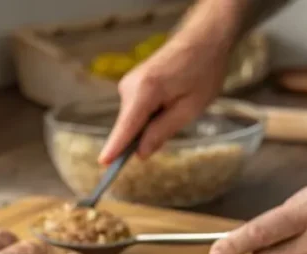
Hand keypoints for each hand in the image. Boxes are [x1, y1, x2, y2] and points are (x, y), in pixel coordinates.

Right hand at [98, 34, 231, 164]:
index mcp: (145, 91)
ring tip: (177, 102)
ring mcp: (127, 84)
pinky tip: (169, 99)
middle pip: (128, 126)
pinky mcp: (130, 84)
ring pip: (132, 119)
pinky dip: (149, 113)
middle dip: (146, 134)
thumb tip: (140, 153)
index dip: (115, 147)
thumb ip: (162, 131)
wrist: (203, 37)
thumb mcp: (190, 108)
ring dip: (151, 121)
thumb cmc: (203, 70)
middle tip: (176, 117)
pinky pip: (135, 110)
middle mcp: (129, 86)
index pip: (126, 127)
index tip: (103, 163)